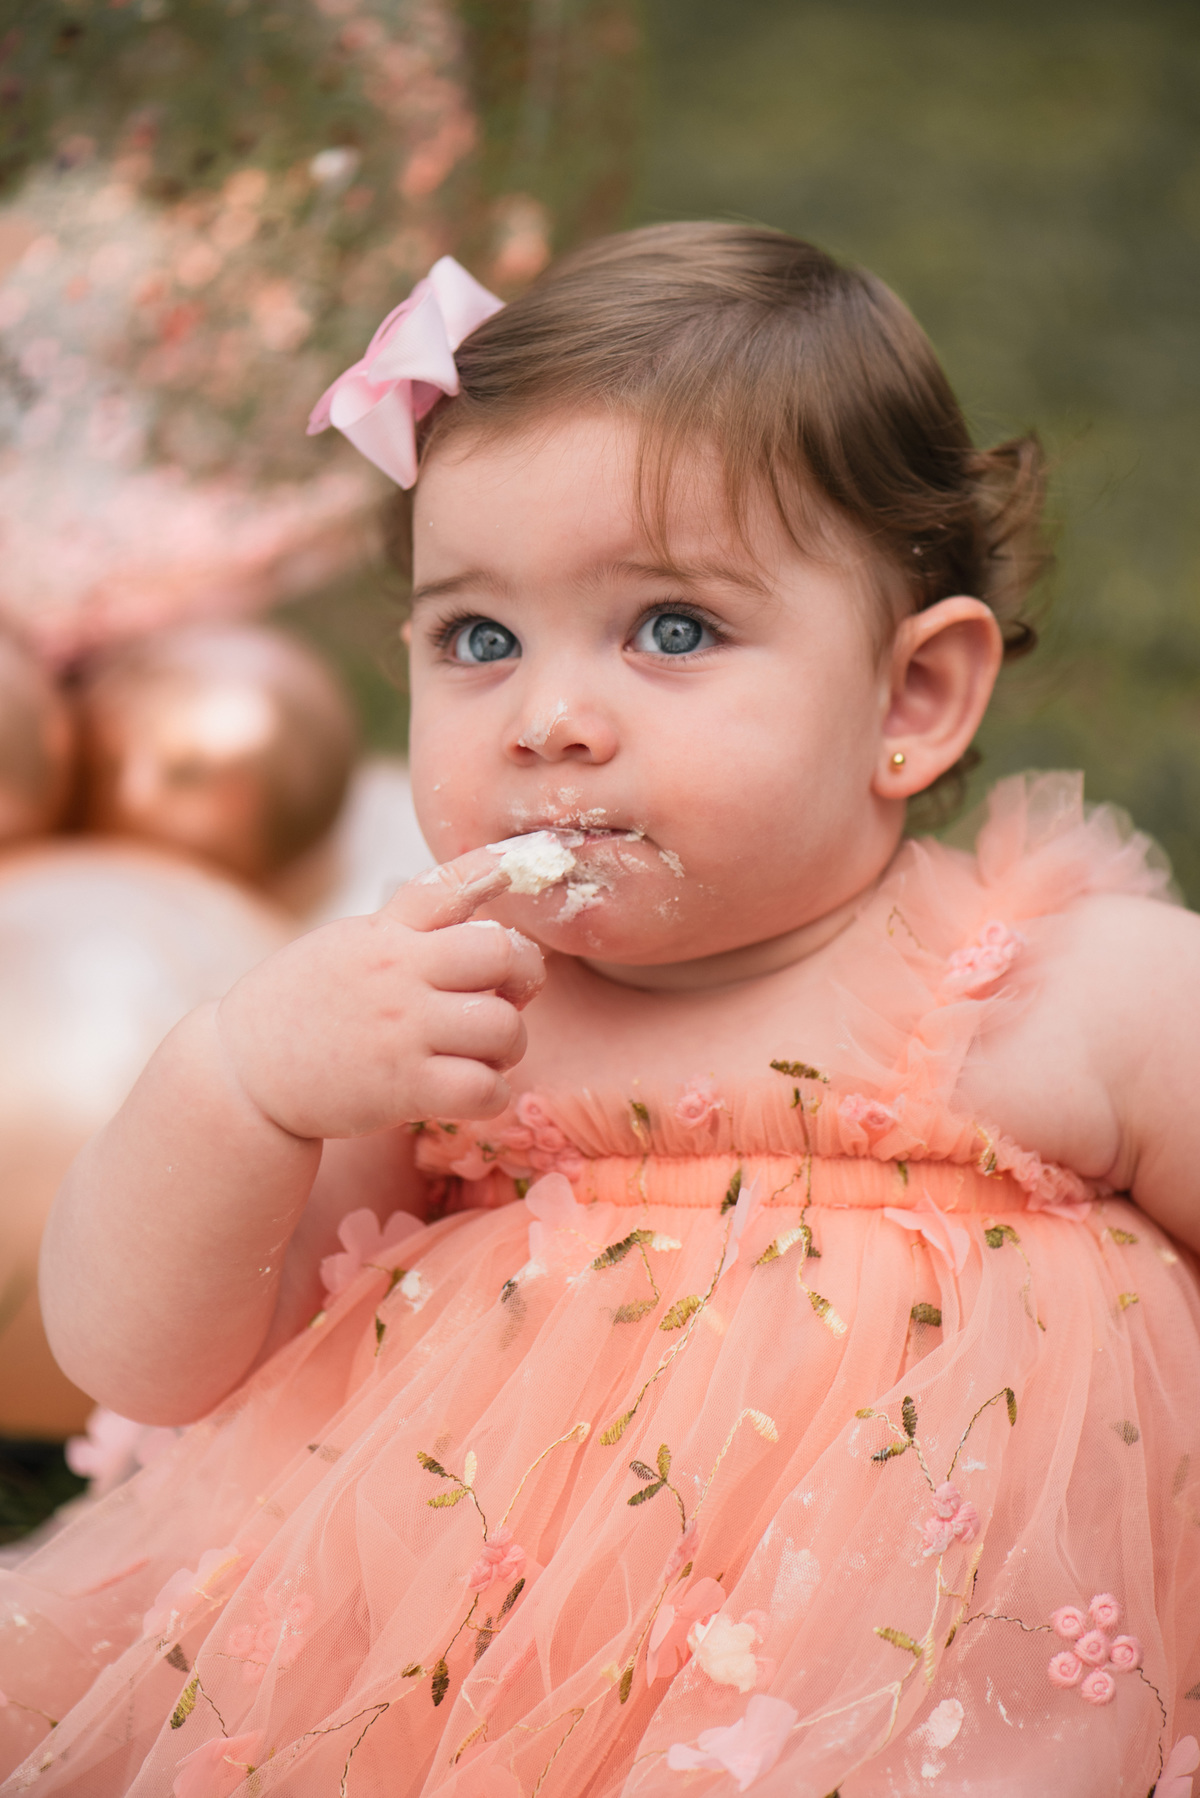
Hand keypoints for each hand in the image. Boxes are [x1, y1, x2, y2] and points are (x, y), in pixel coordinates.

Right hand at [215, 848, 544, 1139]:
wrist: (241, 1072)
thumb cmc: (302, 1006)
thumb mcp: (347, 943)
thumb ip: (406, 924)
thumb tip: (480, 890)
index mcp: (385, 932)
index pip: (452, 884)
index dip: (502, 866)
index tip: (542, 854)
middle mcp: (398, 973)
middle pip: (502, 953)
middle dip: (522, 977)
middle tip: (505, 998)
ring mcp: (402, 1030)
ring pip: (504, 1026)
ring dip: (508, 1044)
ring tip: (481, 1053)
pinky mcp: (402, 1087)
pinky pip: (486, 1088)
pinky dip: (492, 1092)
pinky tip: (469, 1089)